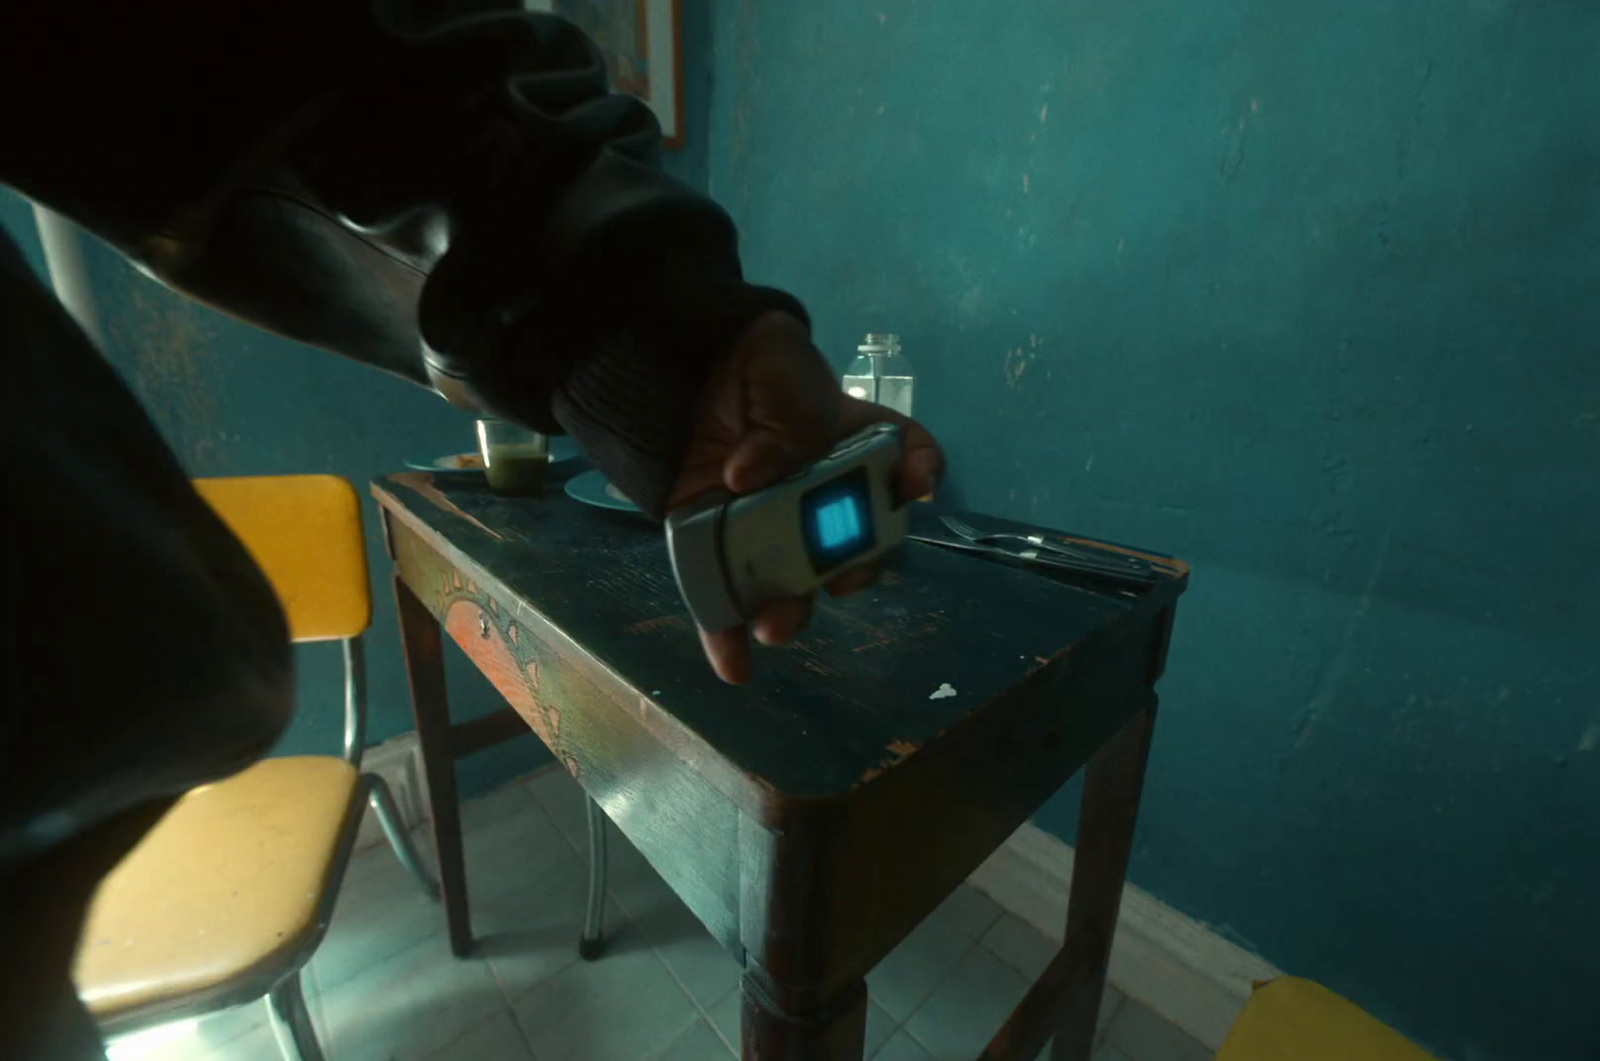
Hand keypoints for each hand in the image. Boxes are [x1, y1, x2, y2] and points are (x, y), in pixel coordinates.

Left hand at [665, 312, 942, 683]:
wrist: (678, 364)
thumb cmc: (752, 365)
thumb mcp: (784, 377)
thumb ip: (788, 426)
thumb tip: (748, 476)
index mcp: (856, 442)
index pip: (908, 458)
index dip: (920, 472)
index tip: (915, 482)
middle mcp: (823, 494)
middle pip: (854, 545)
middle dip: (852, 572)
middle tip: (843, 576)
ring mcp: (772, 524)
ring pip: (792, 581)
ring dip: (791, 611)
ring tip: (776, 624)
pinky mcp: (720, 543)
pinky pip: (726, 595)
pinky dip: (726, 633)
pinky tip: (734, 666)